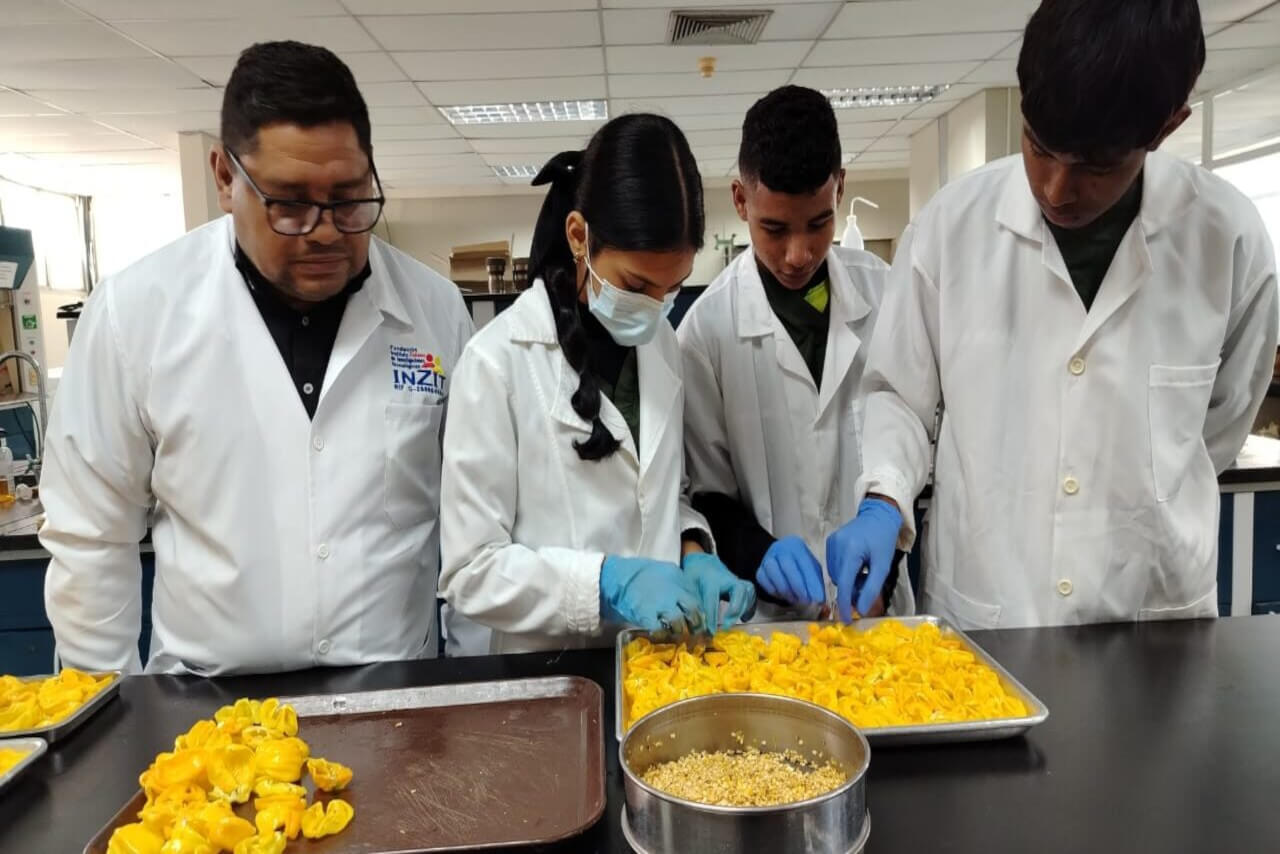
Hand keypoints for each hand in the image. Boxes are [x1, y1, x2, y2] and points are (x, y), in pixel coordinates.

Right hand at [599, 556, 704, 633]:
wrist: (618, 577)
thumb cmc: (641, 574)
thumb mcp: (665, 571)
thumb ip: (679, 583)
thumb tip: (690, 599)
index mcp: (678, 578)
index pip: (696, 598)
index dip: (700, 612)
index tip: (701, 621)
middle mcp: (672, 591)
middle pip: (692, 611)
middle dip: (696, 625)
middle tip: (695, 633)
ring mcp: (660, 603)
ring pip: (678, 623)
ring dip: (679, 632)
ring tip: (677, 636)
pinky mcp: (645, 614)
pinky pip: (659, 630)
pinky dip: (662, 635)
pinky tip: (661, 635)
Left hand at [682, 552, 755, 630]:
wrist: (703, 561)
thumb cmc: (694, 575)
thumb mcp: (688, 586)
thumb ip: (693, 604)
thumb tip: (695, 625)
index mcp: (711, 580)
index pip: (713, 600)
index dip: (711, 618)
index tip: (710, 633)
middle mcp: (727, 579)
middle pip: (739, 591)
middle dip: (735, 609)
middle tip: (726, 625)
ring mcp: (736, 580)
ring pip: (747, 593)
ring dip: (743, 609)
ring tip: (732, 622)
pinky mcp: (741, 585)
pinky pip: (750, 594)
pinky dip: (749, 606)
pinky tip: (743, 617)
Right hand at [756, 536, 824, 605]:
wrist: (779, 558)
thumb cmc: (799, 564)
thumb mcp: (810, 567)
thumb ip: (816, 580)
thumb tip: (821, 599)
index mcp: (797, 546)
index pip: (805, 563)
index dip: (812, 582)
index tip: (818, 597)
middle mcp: (780, 549)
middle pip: (788, 567)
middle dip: (799, 587)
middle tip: (806, 600)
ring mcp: (768, 558)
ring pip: (774, 573)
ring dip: (786, 590)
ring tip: (795, 599)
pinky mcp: (760, 569)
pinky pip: (764, 580)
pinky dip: (774, 590)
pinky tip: (783, 595)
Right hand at [825, 498, 902, 621]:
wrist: (879, 515)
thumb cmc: (883, 539)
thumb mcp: (883, 565)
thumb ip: (871, 588)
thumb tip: (861, 609)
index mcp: (851, 551)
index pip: (843, 584)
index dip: (844, 604)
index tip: (845, 620)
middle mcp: (837, 546)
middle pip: (838, 580)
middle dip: (851, 588)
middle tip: (866, 584)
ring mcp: (831, 542)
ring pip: (835, 574)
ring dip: (847, 579)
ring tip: (863, 571)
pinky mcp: (830, 541)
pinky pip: (833, 564)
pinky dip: (843, 570)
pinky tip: (856, 564)